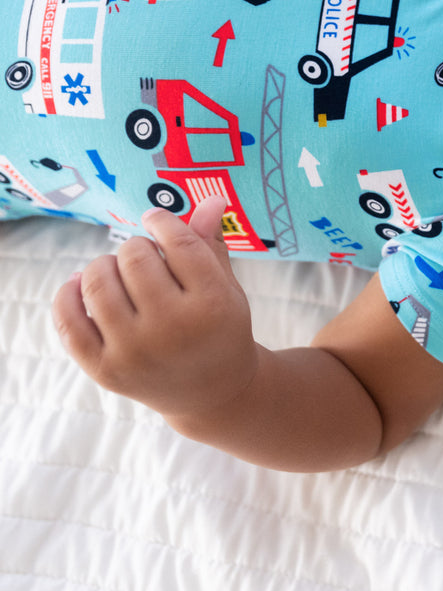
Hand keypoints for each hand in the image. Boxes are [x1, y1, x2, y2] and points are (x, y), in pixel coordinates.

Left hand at [52, 197, 257, 419]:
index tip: (156, 220)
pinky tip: (80, 285)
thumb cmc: (219, 326)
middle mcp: (173, 328)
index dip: (162, 222)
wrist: (211, 391)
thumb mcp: (226, 285)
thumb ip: (211, 242)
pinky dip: (68, 294)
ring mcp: (135, 352)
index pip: (178, 241)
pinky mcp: (105, 369)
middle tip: (144, 257)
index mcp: (211, 303)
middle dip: (137, 247)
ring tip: (118, 271)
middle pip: (135, 257)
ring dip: (104, 265)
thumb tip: (212, 199)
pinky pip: (68, 320)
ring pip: (98, 282)